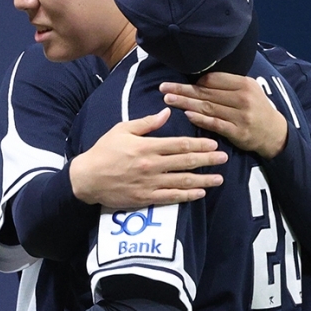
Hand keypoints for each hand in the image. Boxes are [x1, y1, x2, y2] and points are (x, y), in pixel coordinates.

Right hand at [69, 107, 227, 207]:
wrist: (87, 178)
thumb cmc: (104, 151)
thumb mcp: (122, 130)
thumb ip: (147, 123)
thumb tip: (167, 112)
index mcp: (147, 147)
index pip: (179, 145)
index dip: (199, 145)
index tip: (213, 144)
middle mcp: (152, 165)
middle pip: (185, 162)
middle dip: (207, 160)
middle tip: (224, 159)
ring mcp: (150, 183)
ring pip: (182, 181)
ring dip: (203, 180)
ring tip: (219, 178)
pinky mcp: (146, 198)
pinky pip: (171, 197)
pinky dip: (187, 195)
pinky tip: (200, 193)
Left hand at [160, 73, 287, 158]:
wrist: (274, 133)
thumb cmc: (256, 109)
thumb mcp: (248, 90)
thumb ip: (227, 85)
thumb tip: (199, 79)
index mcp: (244, 84)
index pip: (214, 79)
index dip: (195, 81)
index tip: (178, 82)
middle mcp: (243, 98)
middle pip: (207, 92)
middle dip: (183, 90)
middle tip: (164, 88)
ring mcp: (241, 116)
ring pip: (208, 107)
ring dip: (186, 103)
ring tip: (168, 99)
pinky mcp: (238, 132)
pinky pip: (215, 123)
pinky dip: (200, 119)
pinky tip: (186, 114)